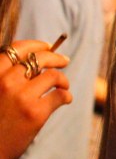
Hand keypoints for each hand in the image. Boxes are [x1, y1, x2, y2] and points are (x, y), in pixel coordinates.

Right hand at [0, 39, 71, 158]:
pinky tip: (64, 100)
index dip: (34, 45)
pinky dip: (66, 96)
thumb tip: (36, 62)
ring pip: (52, 75)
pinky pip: (60, 95)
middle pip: (38, 58)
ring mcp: (20, 97)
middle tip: (64, 60)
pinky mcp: (35, 113)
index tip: (46, 46)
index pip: (15, 49)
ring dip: (62, 79)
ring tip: (63, 85)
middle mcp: (4, 83)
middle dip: (55, 57)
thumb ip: (6, 78)